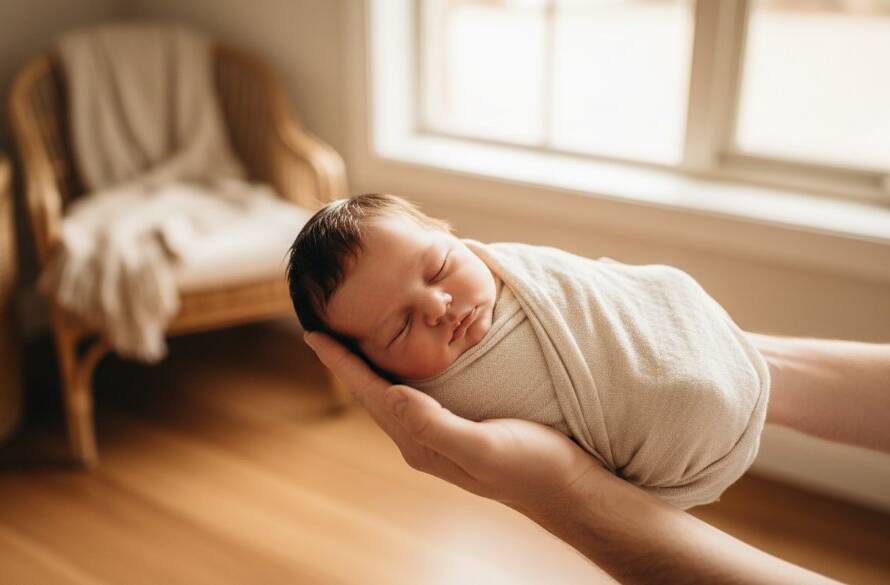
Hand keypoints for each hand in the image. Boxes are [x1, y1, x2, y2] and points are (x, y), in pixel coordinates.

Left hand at [303, 331, 598, 510]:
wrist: (564, 487)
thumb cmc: (530, 466)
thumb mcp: (484, 447)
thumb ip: (436, 425)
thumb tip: (391, 395)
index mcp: (420, 442)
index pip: (371, 394)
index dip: (341, 363)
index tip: (314, 333)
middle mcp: (422, 438)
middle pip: (372, 392)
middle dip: (346, 361)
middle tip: (324, 327)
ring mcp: (439, 433)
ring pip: (391, 391)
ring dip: (369, 365)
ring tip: (351, 338)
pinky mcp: (458, 425)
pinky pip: (416, 392)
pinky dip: (399, 370)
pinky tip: (404, 358)